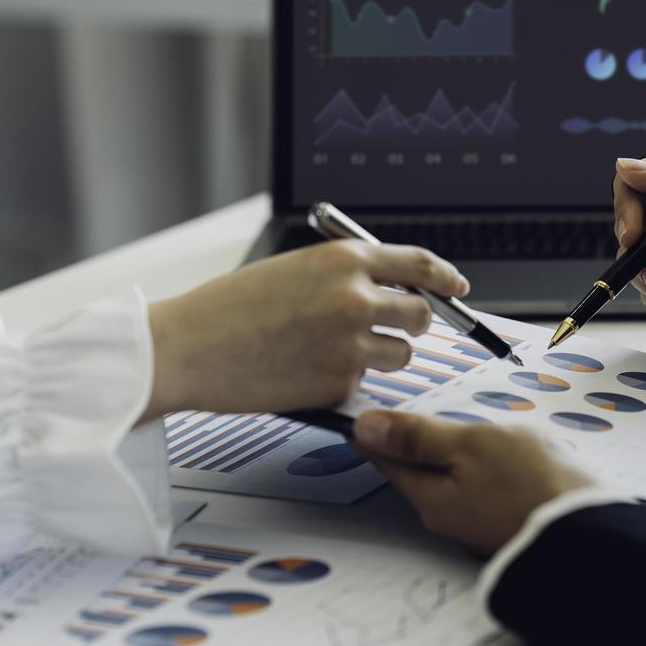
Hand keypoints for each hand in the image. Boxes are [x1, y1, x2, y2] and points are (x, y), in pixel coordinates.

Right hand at [143, 242, 468, 418]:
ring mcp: (351, 344)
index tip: (457, 288)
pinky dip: (344, 381)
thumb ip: (344, 275)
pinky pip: (363, 384)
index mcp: (346, 260)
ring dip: (380, 355)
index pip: (419, 264)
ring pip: (400, 354)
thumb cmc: (229, 308)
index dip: (445, 277)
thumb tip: (388, 289)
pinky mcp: (339, 384)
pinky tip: (304, 371)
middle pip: (421, 314)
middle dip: (413, 323)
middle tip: (394, 328)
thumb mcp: (295, 269)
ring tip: (333, 351)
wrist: (187, 347)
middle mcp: (357, 299)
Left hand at [353, 411, 594, 554]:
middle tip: (406, 410)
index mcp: (430, 497)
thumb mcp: (470, 444)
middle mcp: (447, 516)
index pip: (387, 458)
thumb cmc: (530, 484)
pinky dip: (481, 465)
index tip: (362, 412)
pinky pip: (479, 486)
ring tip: (457, 424)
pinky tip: (497, 450)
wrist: (587, 530)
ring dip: (451, 451)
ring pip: (451, 477)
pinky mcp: (504, 519)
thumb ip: (419, 436)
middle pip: (419, 470)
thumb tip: (364, 428)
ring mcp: (476, 521)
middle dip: (414, 441)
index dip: (374, 431)